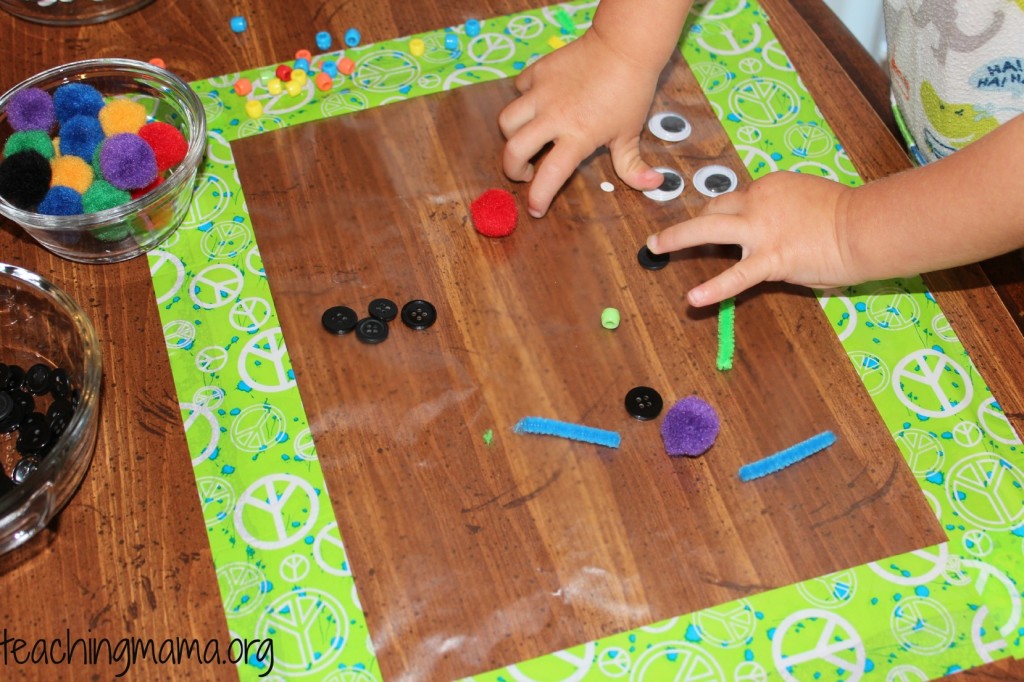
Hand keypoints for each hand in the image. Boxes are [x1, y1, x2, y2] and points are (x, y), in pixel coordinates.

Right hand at [498, 30, 664, 217]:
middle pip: (513, 151)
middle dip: (513, 169)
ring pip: (507, 121)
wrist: (624, 46)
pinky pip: (518, 89)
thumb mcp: (631, 132)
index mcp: (577, 136)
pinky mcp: (538, 71)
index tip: (536, 209)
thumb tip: (652, 185)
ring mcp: (542, 92)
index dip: (538, 198)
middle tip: (525, 172)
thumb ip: (633, 165)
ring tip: (526, 139)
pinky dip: (523, 100)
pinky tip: (537, 104)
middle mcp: (553, 117)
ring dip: (512, 136)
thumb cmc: (631, 92)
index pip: (548, 176)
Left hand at [646, 171, 859, 305]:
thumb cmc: (847, 216)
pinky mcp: (772, 258)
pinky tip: (694, 300)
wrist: (866, 226)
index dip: (722, 216)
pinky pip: (737, 275)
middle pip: (712, 208)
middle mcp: (759, 202)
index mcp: (769, 187)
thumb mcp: (808, 200)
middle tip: (663, 236)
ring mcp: (762, 230)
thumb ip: (784, 212)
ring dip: (677, 238)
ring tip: (655, 248)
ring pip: (709, 229)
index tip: (716, 229)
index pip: (733, 200)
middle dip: (686, 222)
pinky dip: (714, 288)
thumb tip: (775, 228)